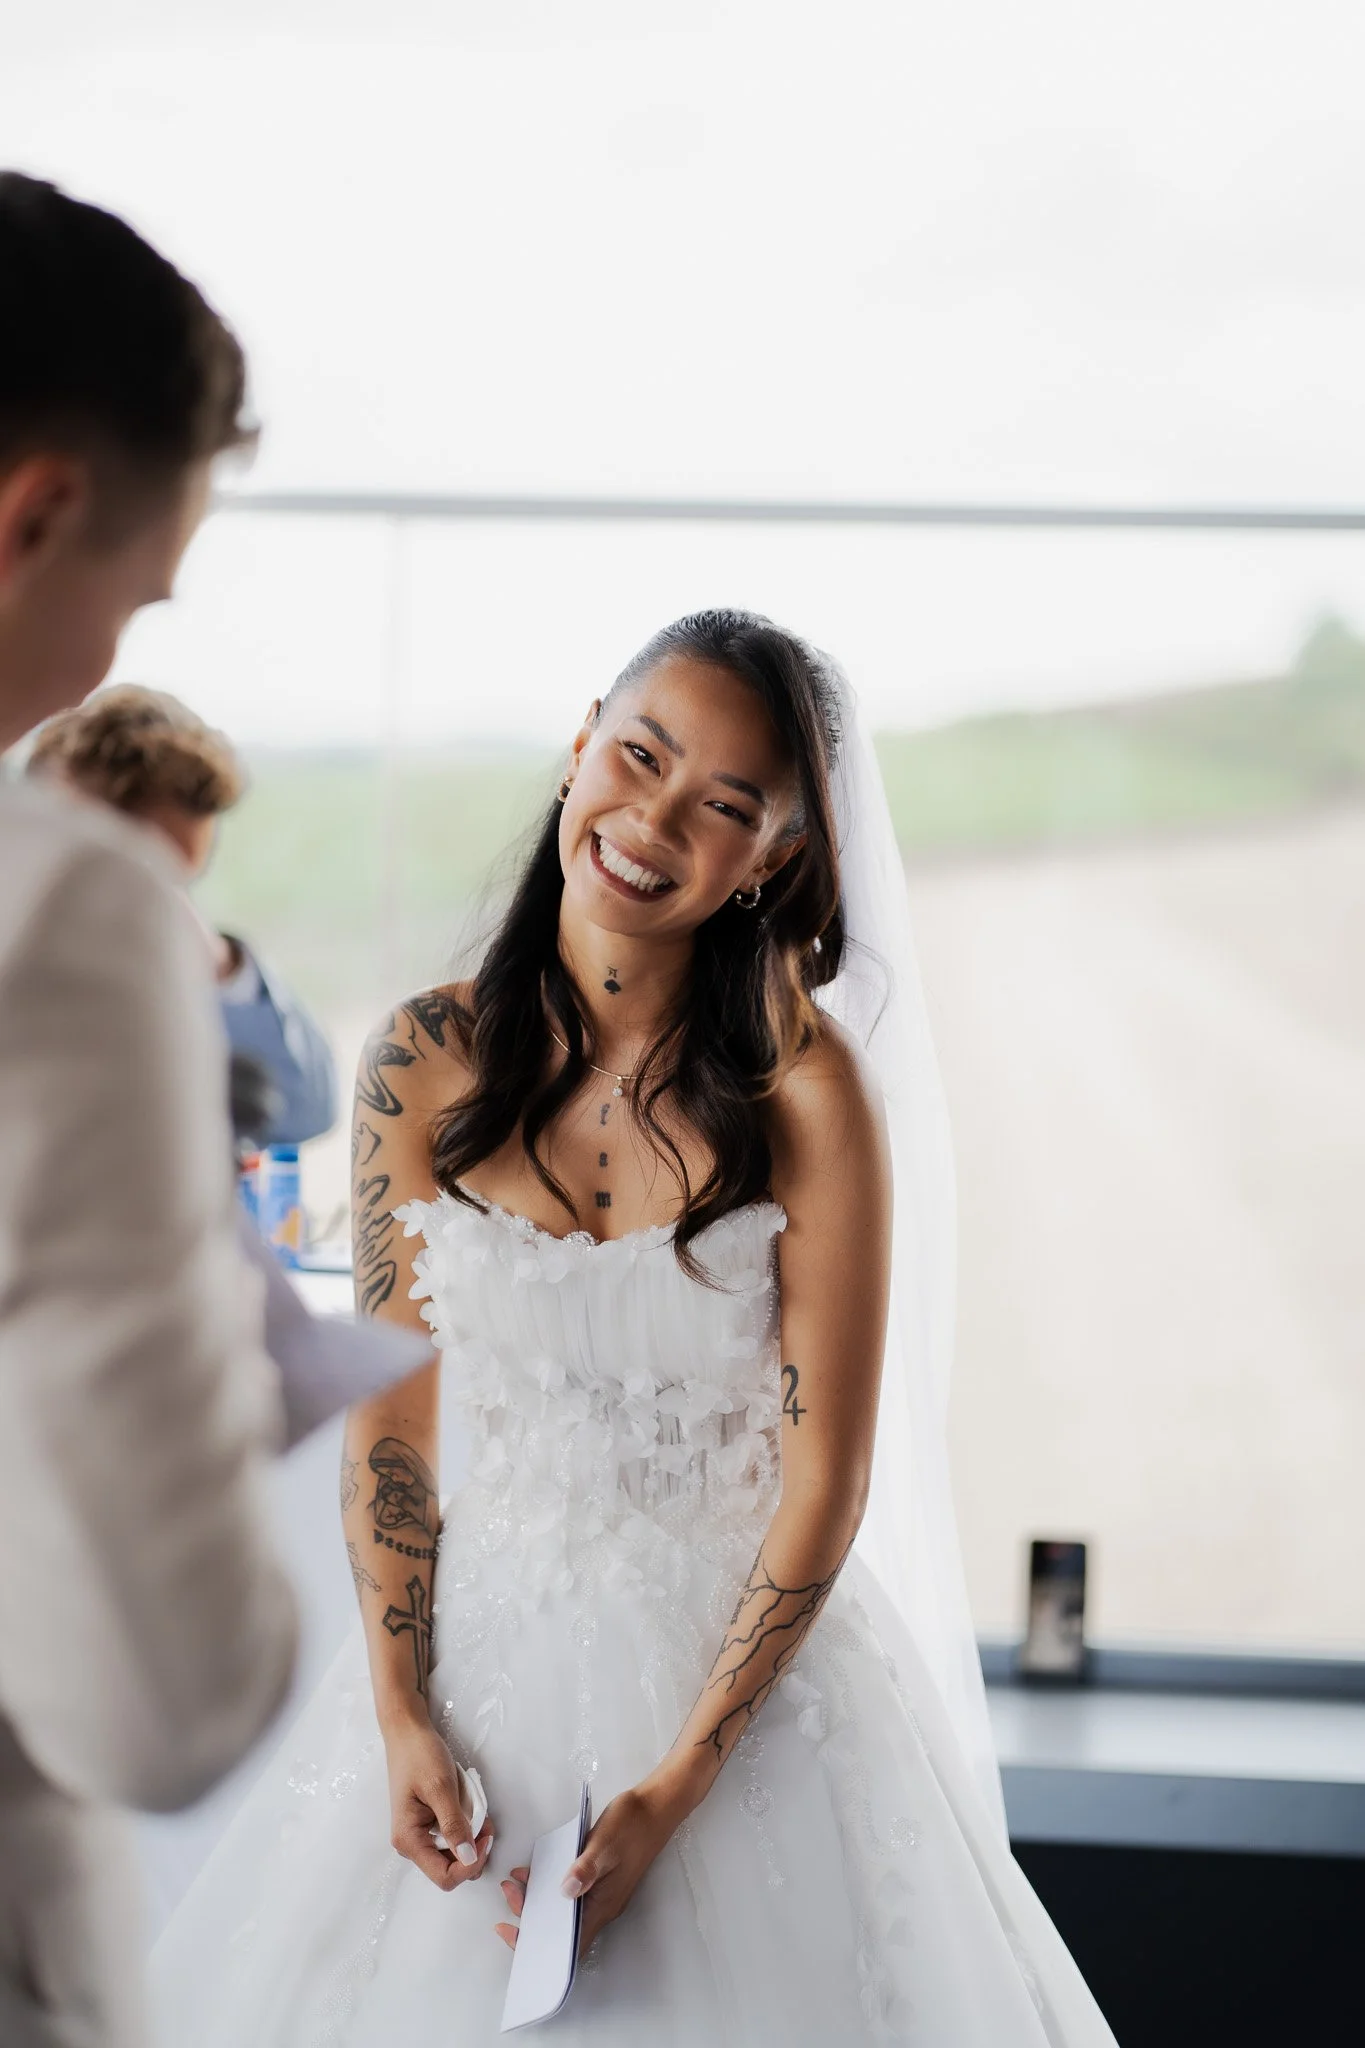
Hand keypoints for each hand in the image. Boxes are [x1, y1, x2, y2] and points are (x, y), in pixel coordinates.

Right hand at [383, 1711, 492, 1891]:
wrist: (408, 1731)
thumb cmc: (420, 1756)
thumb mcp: (441, 1788)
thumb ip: (454, 1825)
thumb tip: (468, 1859)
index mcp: (408, 1840)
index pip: (444, 1877)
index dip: (470, 1865)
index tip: (487, 1838)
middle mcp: (412, 1843)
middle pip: (450, 1866)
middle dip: (473, 1849)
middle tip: (486, 1821)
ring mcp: (420, 1834)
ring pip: (454, 1851)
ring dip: (472, 1835)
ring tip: (478, 1809)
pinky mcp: (428, 1823)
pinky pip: (452, 1835)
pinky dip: (466, 1824)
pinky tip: (470, 1805)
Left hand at [494, 1781, 679, 1954]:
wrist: (656, 1806)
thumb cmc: (631, 1825)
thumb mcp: (604, 1844)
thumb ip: (585, 1869)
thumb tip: (565, 1893)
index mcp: (602, 1905)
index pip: (568, 1943)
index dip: (539, 1946)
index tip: (511, 1933)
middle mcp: (600, 1906)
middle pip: (561, 1927)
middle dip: (530, 1916)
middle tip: (509, 1892)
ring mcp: (600, 1892)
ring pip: (564, 1908)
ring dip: (538, 1899)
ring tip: (514, 1880)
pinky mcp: (599, 1877)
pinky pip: (569, 1890)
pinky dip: (549, 1884)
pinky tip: (533, 1869)